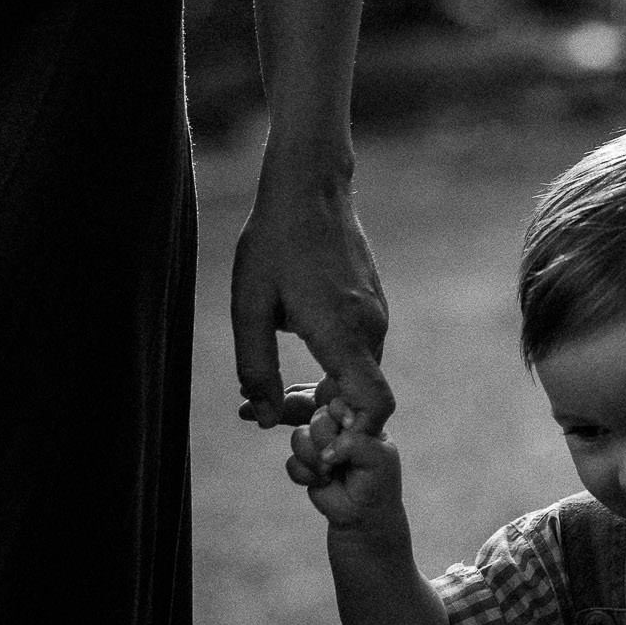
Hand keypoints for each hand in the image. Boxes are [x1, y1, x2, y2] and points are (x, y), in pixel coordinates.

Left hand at [231, 145, 394, 431]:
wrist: (310, 188)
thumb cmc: (274, 244)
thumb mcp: (249, 307)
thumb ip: (256, 369)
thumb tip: (266, 420)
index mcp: (342, 333)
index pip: (375, 405)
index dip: (355, 435)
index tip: (315, 437)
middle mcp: (370, 328)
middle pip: (360, 398)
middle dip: (321, 417)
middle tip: (268, 412)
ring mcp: (376, 314)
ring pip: (359, 375)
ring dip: (324, 391)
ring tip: (275, 387)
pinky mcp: (372, 303)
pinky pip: (359, 350)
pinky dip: (334, 366)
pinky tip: (296, 352)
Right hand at [286, 399, 403, 528]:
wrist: (364, 516)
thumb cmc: (377, 482)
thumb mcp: (377, 458)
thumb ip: (354, 444)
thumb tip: (323, 452)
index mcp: (358, 418)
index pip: (338, 402)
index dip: (337, 415)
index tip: (348, 428)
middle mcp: (337, 428)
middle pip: (316, 417)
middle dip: (325, 439)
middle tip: (339, 458)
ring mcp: (319, 446)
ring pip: (299, 437)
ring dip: (314, 459)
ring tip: (330, 473)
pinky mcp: (306, 465)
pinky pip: (292, 462)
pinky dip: (305, 475)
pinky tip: (322, 482)